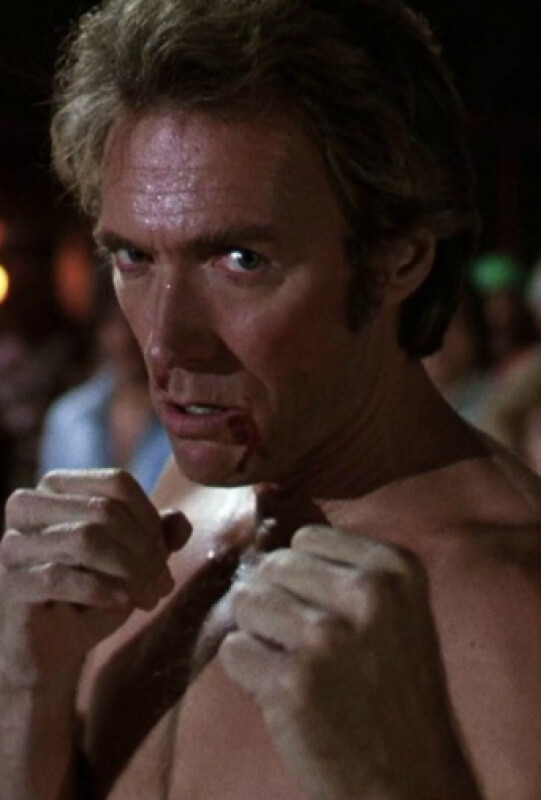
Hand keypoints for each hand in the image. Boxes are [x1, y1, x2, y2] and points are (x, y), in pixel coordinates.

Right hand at [0, 469, 189, 690]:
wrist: (53, 648)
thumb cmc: (93, 593)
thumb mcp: (134, 559)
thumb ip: (159, 535)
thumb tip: (181, 521)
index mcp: (58, 487)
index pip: (117, 483)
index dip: (150, 518)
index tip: (165, 554)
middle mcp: (29, 505)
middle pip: (105, 510)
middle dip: (145, 549)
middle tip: (162, 582)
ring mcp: (13, 543)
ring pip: (86, 538)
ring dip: (129, 571)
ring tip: (148, 596)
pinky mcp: (10, 583)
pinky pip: (61, 577)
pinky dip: (102, 590)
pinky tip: (121, 602)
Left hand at [219, 525, 479, 799]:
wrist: (411, 781)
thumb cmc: (395, 692)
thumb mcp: (396, 612)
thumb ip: (343, 573)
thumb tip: (263, 552)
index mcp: (395, 568)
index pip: (306, 539)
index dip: (303, 579)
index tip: (327, 613)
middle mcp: (366, 593)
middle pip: (272, 567)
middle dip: (277, 603)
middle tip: (307, 646)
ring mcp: (327, 638)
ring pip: (246, 602)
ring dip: (259, 635)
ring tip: (295, 666)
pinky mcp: (292, 683)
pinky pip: (233, 650)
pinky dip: (248, 672)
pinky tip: (283, 693)